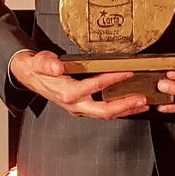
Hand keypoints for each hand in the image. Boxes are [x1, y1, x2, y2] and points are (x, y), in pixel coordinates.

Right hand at [9, 50, 147, 117]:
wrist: (31, 77)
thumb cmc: (38, 68)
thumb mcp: (40, 61)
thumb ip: (47, 63)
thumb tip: (56, 67)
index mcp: (67, 93)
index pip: (93, 87)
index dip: (112, 79)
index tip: (127, 72)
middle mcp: (75, 104)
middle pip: (104, 110)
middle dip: (125, 105)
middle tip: (142, 99)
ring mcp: (80, 107)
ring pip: (106, 114)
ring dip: (126, 110)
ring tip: (143, 105)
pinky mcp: (83, 107)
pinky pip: (104, 111)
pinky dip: (120, 109)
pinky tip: (131, 105)